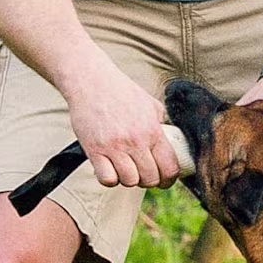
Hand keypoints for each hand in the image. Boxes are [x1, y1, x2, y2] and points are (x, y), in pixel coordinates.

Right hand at [62, 52, 182, 188]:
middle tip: (142, 174)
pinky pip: (107, 179)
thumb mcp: (151, 105)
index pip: (169, 168)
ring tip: (125, 169)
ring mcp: (115, 147)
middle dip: (148, 181)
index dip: (169, 180)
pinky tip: (109, 168)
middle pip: (150, 179)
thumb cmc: (121, 91)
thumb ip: (161, 125)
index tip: (164, 181)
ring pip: (129, 181)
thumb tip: (171, 141)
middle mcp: (136, 141)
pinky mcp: (94, 150)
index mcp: (153, 131)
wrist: (92, 81)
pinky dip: (109, 179)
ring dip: (128, 180)